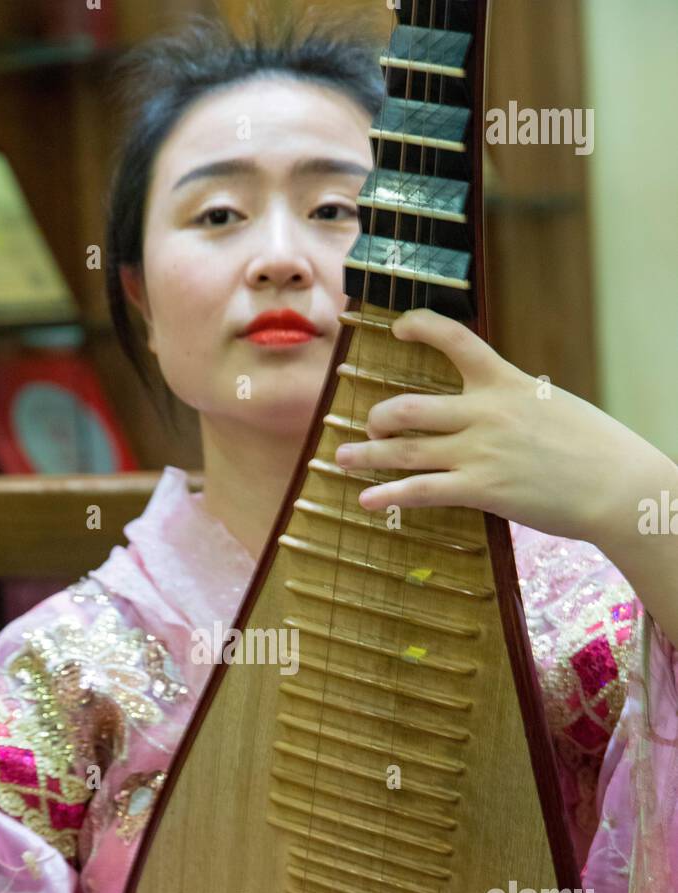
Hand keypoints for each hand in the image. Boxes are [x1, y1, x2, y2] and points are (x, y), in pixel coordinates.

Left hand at [334, 307, 664, 549]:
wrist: (616, 485)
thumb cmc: (594, 449)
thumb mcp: (555, 407)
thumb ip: (518, 405)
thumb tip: (500, 411)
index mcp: (507, 383)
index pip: (458, 340)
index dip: (422, 327)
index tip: (398, 327)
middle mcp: (485, 412)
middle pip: (411, 406)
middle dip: (381, 417)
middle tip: (370, 426)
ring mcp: (480, 451)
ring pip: (407, 449)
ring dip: (369, 455)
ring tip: (343, 458)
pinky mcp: (481, 489)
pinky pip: (422, 491)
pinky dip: (389, 495)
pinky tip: (366, 500)